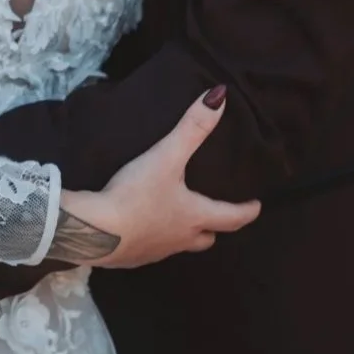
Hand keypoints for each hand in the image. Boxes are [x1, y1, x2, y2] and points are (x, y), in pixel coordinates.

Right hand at [56, 87, 260, 269]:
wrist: (96, 233)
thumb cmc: (138, 195)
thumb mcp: (166, 156)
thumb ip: (193, 127)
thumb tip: (221, 96)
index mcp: (194, 216)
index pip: (230, 217)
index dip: (246, 211)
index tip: (256, 206)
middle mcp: (180, 238)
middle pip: (206, 238)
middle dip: (214, 226)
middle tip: (217, 213)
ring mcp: (156, 251)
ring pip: (180, 245)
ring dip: (185, 233)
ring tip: (180, 217)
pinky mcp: (132, 257)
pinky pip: (153, 248)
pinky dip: (155, 237)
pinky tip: (144, 225)